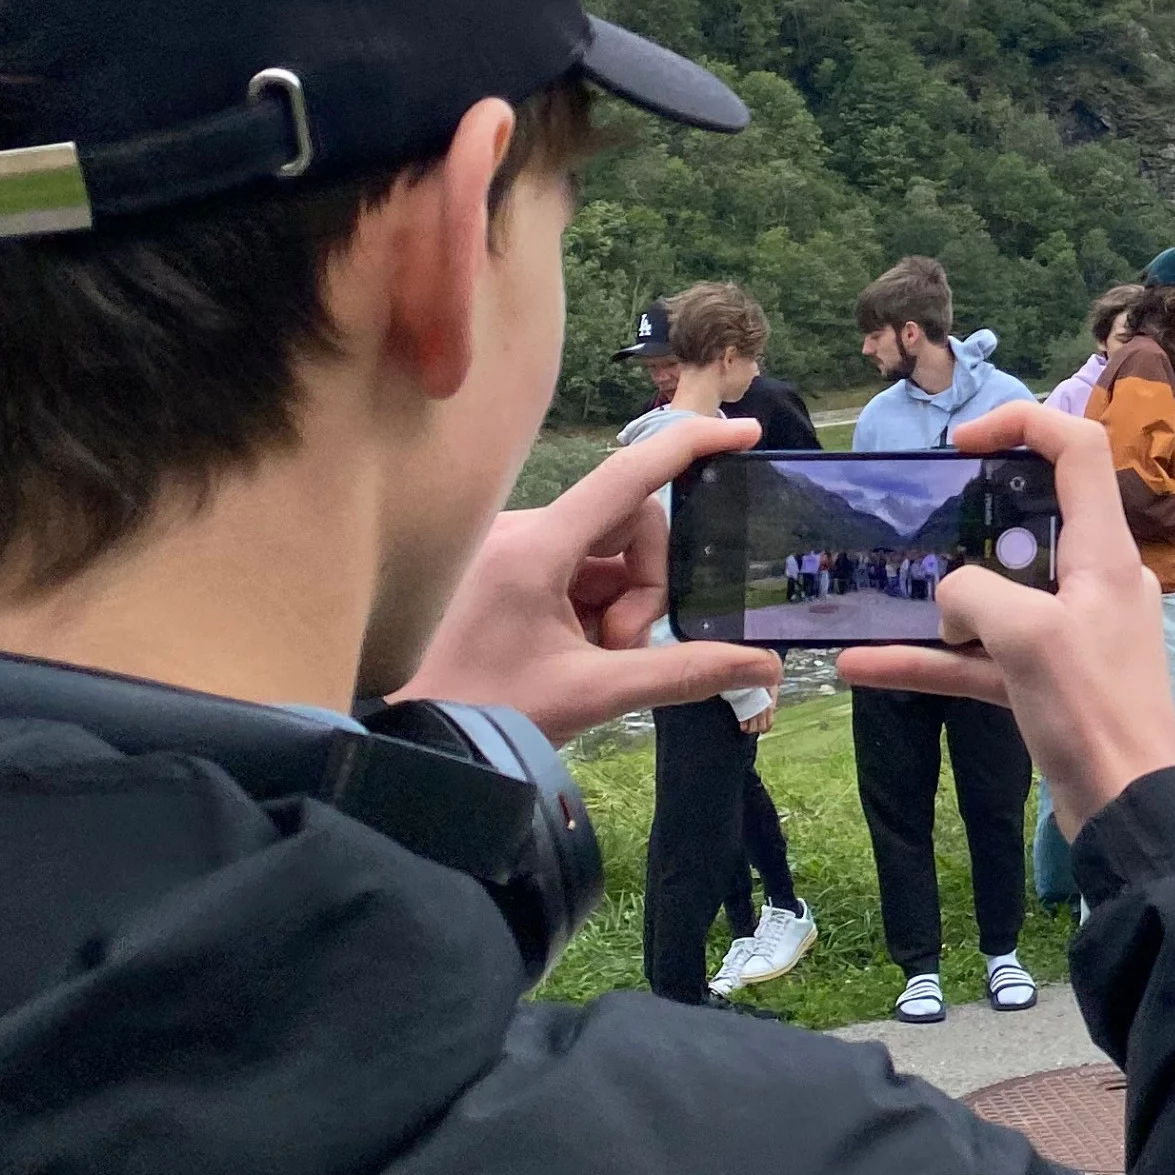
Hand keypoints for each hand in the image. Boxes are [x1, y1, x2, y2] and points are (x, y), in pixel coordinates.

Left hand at [396, 414, 781, 742]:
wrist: (411, 739)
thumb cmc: (488, 713)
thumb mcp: (595, 694)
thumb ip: (684, 673)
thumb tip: (763, 666)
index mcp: (536, 549)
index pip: (629, 476)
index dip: (692, 446)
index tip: (747, 435)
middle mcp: (521, 530)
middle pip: (630, 525)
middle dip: (645, 587)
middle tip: (622, 648)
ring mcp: (513, 545)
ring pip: (610, 551)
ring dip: (623, 603)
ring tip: (597, 659)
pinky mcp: (508, 564)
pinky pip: (582, 567)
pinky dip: (598, 606)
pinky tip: (579, 650)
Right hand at [833, 404, 1174, 841]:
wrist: (1130, 810)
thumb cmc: (1092, 710)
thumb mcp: (1028, 635)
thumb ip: (977, 594)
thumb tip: (951, 602)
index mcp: (1105, 551)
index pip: (1077, 450)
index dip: (1021, 426)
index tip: (958, 445)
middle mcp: (1093, 581)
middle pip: (1030, 520)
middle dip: (968, 517)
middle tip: (917, 521)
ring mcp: (1070, 634)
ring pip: (995, 596)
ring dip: (936, 598)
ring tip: (874, 590)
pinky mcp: (1048, 685)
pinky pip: (981, 659)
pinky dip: (930, 660)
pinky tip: (862, 666)